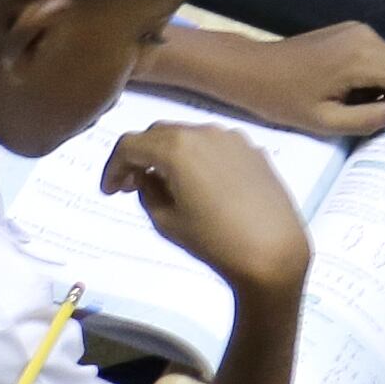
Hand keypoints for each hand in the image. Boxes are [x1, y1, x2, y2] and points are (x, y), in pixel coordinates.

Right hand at [105, 121, 312, 296]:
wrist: (274, 251)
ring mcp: (232, 138)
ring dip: (170, 155)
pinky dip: (198, 159)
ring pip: (189, 136)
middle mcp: (204, 132)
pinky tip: (201, 186)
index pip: (130, 145)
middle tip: (131, 185)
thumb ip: (146, 191)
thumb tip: (147, 177)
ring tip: (167, 185)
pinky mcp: (253, 151)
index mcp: (175, 147)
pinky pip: (215, 147)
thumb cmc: (214, 242)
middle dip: (141, 156)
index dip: (113, 167)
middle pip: (158, 134)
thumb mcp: (165, 222)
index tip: (110, 190)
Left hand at [224, 23, 384, 137]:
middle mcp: (366, 36)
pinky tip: (355, 93)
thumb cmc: (282, 99)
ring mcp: (358, 30)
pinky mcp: (350, 31)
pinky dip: (378, 75)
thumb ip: (369, 119)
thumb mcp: (325, 122)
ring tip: (366, 109)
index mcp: (361, 57)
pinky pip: (379, 54)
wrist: (252, 69)